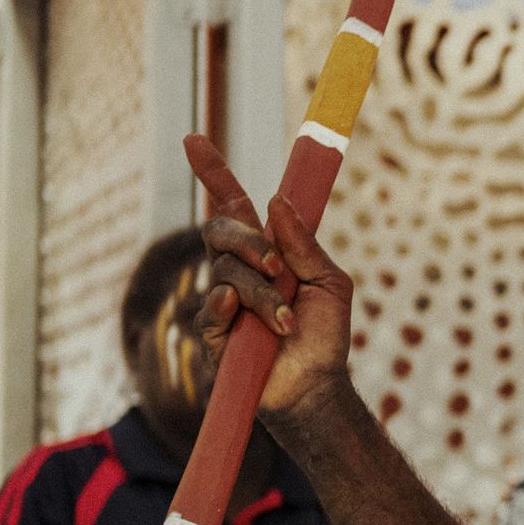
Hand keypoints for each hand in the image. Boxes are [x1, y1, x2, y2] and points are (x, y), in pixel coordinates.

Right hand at [185, 134, 354, 419]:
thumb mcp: (329, 282)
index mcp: (267, 251)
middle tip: (278, 266)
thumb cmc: (326, 333)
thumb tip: (276, 201)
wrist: (317, 385)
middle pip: (220, 230)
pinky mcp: (213, 332)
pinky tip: (245, 318)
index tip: (194, 139)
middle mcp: (239, 269)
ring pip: (225, 272)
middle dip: (248, 242)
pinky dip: (232, 307)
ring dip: (262, 294)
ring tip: (287, 322)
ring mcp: (222, 299)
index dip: (214, 173)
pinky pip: (212, 306)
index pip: (233, 205)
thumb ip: (304, 245)